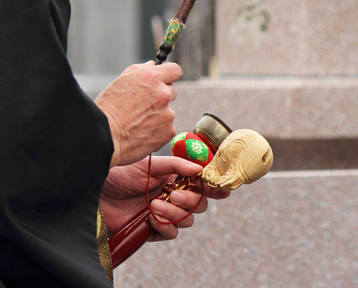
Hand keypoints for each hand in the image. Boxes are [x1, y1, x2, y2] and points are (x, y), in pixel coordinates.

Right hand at [95, 61, 182, 166]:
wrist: (105, 136)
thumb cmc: (109, 108)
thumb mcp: (122, 81)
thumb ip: (141, 70)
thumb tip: (153, 66)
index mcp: (152, 78)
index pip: (175, 70)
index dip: (169, 75)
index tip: (164, 80)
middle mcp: (163, 94)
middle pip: (172, 91)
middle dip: (161, 96)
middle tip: (144, 104)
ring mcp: (168, 113)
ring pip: (168, 111)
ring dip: (159, 114)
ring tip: (139, 121)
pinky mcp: (169, 131)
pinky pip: (168, 127)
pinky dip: (158, 130)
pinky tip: (143, 131)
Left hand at [101, 156, 229, 240]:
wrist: (96, 194)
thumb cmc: (120, 174)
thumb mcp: (150, 164)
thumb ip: (176, 165)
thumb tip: (200, 168)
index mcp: (174, 177)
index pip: (201, 184)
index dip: (213, 187)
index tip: (221, 190)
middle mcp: (172, 195)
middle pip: (199, 204)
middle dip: (190, 201)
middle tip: (174, 195)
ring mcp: (164, 213)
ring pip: (187, 220)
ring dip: (175, 214)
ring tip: (155, 205)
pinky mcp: (153, 229)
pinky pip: (172, 233)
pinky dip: (165, 226)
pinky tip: (151, 218)